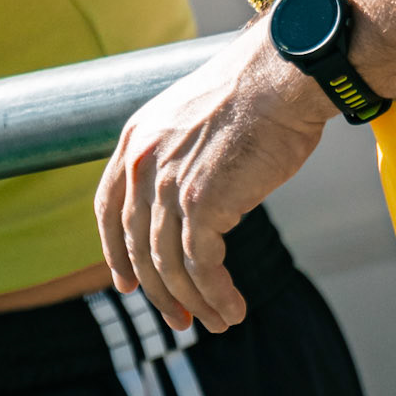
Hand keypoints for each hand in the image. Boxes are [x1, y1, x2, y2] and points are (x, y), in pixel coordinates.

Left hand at [96, 23, 332, 333]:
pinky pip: (202, 265)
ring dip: (194, 301)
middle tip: (181, 319)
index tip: (127, 284)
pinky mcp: (202, 202)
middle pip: (138, 246)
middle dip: (158, 291)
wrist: (286, 74)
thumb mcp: (198, 117)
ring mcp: (169, 183)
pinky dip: (216, 294)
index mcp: (136, 137)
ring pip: (170, 264)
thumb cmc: (258, 92)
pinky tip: (233, 308)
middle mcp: (142, 161)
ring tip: (218, 321)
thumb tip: (191, 198)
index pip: (109, 208)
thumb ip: (180, 155)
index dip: (114, 252)